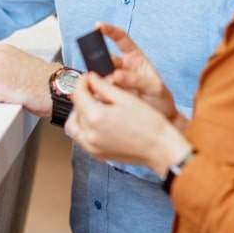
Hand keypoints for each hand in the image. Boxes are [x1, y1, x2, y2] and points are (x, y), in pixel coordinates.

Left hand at [65, 73, 191, 176]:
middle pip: (75, 110)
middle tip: (92, 90)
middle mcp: (89, 134)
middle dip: (81, 98)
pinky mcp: (97, 154)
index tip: (87, 78)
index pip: (78, 94)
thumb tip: (91, 79)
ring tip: (94, 107)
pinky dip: (85, 128)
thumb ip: (103, 86)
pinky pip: (82, 138)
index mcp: (95, 117)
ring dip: (80, 114)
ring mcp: (92, 146)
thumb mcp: (125, 98)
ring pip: (74, 126)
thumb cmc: (148, 124)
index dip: (82, 82)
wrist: (159, 148)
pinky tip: (98, 122)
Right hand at [97, 23, 178, 121]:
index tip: (98, 25)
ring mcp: (114, 82)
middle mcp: (122, 68)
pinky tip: (99, 97)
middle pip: (105, 59)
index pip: (121, 39)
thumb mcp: (153, 87)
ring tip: (104, 90)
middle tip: (98, 72)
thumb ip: (136, 80)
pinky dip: (96, 93)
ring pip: (100, 76)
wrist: (159, 119)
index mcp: (135, 58)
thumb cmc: (160, 99)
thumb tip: (116, 76)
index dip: (110, 31)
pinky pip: (98, 90)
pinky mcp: (109, 95)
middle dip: (98, 62)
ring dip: (98, 81)